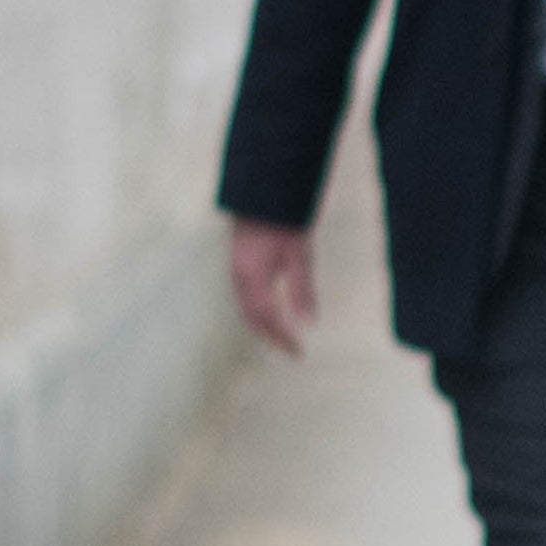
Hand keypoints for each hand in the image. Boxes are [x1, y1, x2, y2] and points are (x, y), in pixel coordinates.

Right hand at [228, 219, 316, 355]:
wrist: (264, 193)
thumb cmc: (285, 222)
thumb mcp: (299, 256)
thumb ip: (302, 290)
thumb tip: (309, 324)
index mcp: (252, 278)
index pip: (266, 319)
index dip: (281, 338)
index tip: (298, 353)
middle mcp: (239, 276)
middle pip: (251, 316)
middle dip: (270, 335)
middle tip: (291, 348)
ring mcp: (236, 268)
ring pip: (245, 306)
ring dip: (262, 324)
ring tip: (281, 335)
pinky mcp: (238, 260)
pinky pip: (244, 295)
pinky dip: (256, 310)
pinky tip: (269, 310)